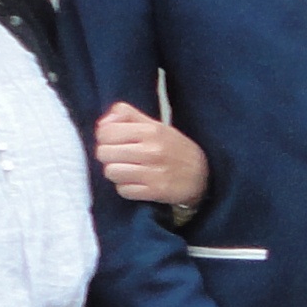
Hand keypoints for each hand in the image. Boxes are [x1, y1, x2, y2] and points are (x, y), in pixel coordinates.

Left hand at [92, 101, 208, 209]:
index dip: (105, 137)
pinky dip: (126, 187)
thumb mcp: (156, 125)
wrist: (203, 175)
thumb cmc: (174, 148)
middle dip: (108, 156)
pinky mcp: (154, 191)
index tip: (114, 141)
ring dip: (116, 173)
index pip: (105, 132)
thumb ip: (128, 115)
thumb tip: (103, 122)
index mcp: (150, 131)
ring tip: (128, 170)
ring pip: (110, 172)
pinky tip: (137, 183)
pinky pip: (123, 190)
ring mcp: (153, 172)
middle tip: (121, 157)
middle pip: (104, 153)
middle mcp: (151, 150)